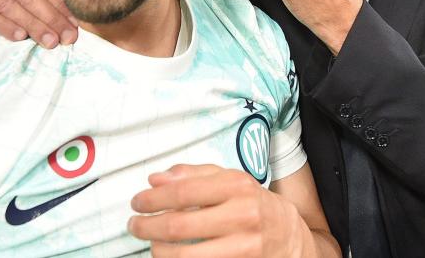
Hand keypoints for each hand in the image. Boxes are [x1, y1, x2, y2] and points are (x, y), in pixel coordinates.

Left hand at [128, 164, 310, 256]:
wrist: (290, 237)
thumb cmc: (252, 204)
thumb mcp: (229, 180)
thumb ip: (192, 175)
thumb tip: (156, 179)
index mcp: (236, 186)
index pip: (183, 192)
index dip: (152, 199)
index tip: (137, 202)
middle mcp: (242, 215)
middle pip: (179, 226)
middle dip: (147, 227)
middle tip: (134, 225)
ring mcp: (244, 247)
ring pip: (185, 256)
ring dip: (159, 251)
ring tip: (152, 244)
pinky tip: (171, 256)